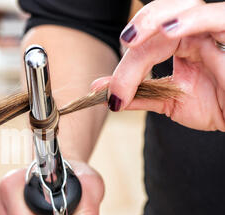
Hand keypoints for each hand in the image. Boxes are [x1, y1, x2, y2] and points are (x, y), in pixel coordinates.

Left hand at [100, 0, 224, 130]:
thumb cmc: (217, 106)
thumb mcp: (170, 102)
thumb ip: (137, 94)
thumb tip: (100, 90)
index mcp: (181, 44)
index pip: (148, 42)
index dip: (127, 63)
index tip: (114, 94)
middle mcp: (197, 32)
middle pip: (163, 18)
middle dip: (140, 28)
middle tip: (124, 44)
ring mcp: (215, 31)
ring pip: (186, 7)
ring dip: (156, 18)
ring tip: (134, 38)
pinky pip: (218, 17)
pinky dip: (193, 20)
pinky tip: (169, 31)